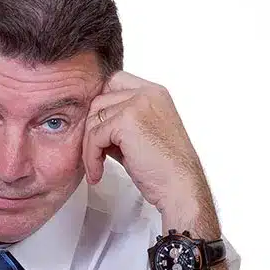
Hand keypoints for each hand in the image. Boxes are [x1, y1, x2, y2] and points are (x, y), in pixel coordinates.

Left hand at [83, 71, 215, 231]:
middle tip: (94, 153)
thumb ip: (120, 122)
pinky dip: (91, 156)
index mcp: (155, 93)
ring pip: (93, 119)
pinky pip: (94, 135)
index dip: (102, 107)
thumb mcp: (142, 136)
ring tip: (96, 166)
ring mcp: (138, 103)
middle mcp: (148, 93)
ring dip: (89, 146)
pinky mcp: (126, 120)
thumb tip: (93, 123)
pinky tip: (98, 171)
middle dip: (91, 129)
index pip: (114, 82)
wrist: (180, 186)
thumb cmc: (165, 168)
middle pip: (99, 100)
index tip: (98, 132)